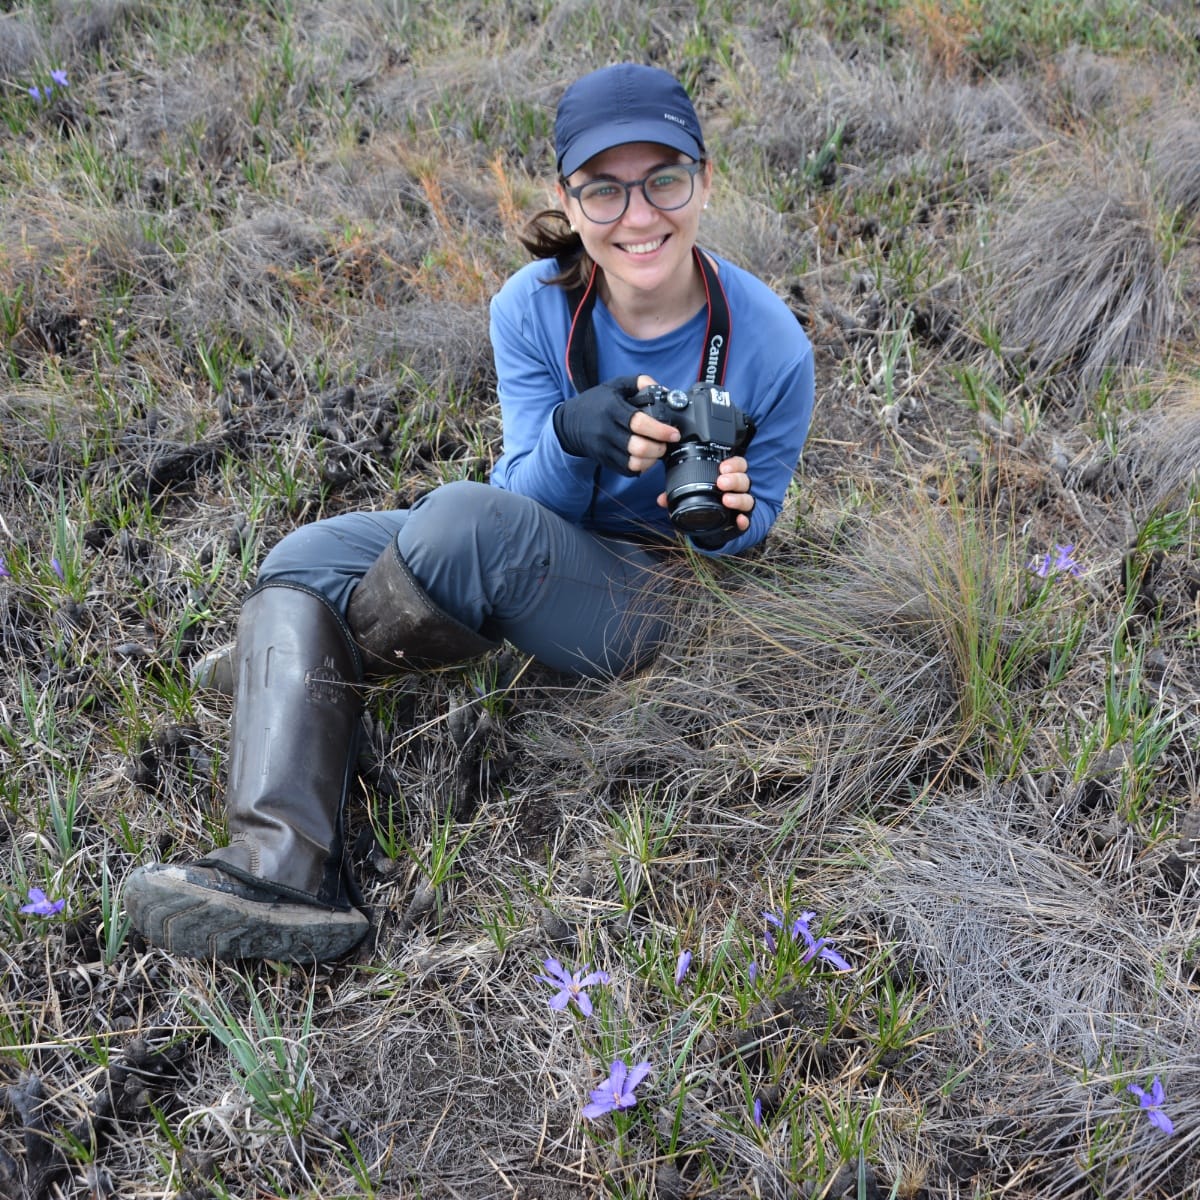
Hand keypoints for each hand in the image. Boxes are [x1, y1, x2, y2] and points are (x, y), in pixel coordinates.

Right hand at [553, 375, 677, 475]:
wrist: (570, 423)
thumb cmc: (597, 402)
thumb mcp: (616, 385)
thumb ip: (640, 383)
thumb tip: (664, 390)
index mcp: (612, 409)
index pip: (639, 423)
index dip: (660, 430)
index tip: (673, 433)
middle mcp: (607, 431)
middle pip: (638, 447)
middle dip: (659, 448)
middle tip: (666, 443)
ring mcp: (604, 448)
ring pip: (634, 463)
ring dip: (651, 460)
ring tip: (657, 451)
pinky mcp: (604, 461)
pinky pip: (627, 470)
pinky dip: (641, 467)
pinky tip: (646, 458)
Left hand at [656, 455, 753, 534]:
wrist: (714, 525)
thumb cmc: (706, 502)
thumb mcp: (691, 494)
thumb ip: (678, 493)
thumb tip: (662, 499)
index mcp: (729, 477)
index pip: (738, 465)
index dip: (733, 464)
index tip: (722, 467)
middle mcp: (738, 490)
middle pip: (744, 480)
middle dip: (734, 479)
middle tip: (721, 482)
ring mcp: (741, 505)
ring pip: (748, 499)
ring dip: (738, 498)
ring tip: (726, 499)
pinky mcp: (741, 521)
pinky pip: (747, 520)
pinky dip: (744, 520)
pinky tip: (739, 519)